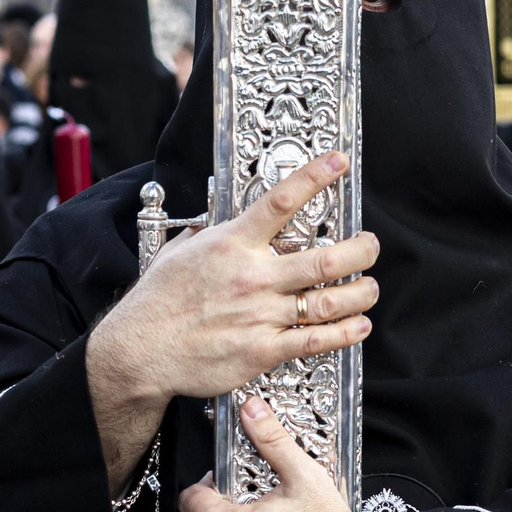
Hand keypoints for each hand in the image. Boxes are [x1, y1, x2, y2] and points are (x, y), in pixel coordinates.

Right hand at [86, 152, 378, 489]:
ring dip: (361, 294)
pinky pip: (315, 341)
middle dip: (361, 250)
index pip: (281, 202)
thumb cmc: (158, 301)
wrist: (140, 349)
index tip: (339, 162)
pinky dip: (345, 333)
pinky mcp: (262, 350)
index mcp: (232, 244)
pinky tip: (359, 327)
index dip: (314, 176)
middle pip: (326, 259)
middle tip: (371, 246)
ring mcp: (261, 315)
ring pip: (329, 302)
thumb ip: (208, 235)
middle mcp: (253, 276)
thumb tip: (215, 223)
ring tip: (370, 289)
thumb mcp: (180, 251)